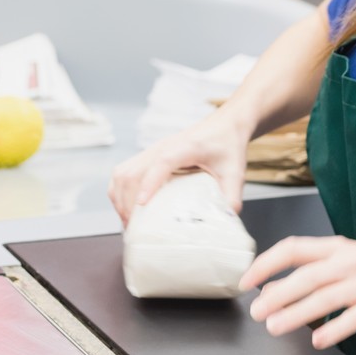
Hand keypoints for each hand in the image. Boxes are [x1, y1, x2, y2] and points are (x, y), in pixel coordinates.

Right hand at [107, 110, 250, 224]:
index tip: (142, 205)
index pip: (161, 162)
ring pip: (122, 172)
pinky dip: (120, 191)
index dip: (149, 183)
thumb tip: (224, 222)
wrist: (224, 125)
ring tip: (129, 222)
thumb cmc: (228, 145)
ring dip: (120, 198)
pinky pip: (124, 172)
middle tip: (135, 229)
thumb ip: (231, 197)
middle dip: (127, 202)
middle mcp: (162, 147)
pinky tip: (128, 208)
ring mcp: (152, 150)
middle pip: (133, 172)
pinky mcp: (148, 156)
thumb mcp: (235, 173)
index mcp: (185, 147)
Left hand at [239, 236, 355, 349]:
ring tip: (275, 327)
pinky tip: (318, 341)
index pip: (293, 248)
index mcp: (336, 248)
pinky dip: (335, 329)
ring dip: (297, 313)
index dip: (267, 263)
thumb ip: (311, 270)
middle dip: (278, 294)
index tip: (249, 280)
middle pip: (307, 276)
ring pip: (325, 298)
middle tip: (257, 310)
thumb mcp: (345, 259)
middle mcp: (348, 263)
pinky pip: (354, 318)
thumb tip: (272, 287)